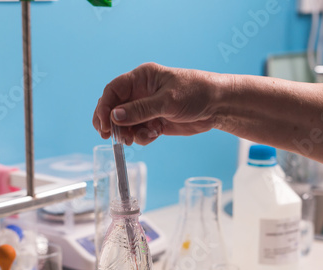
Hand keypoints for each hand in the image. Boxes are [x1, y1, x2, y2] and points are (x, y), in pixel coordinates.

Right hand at [92, 62, 225, 144]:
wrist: (218, 105)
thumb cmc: (196, 92)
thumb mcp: (167, 101)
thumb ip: (140, 110)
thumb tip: (115, 117)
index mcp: (141, 78)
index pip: (113, 91)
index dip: (104, 107)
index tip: (104, 123)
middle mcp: (140, 92)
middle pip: (115, 108)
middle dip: (112, 123)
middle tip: (110, 137)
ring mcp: (147, 108)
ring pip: (126, 123)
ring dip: (128, 133)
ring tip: (135, 139)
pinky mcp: (155, 122)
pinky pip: (140, 132)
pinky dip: (142, 137)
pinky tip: (154, 135)